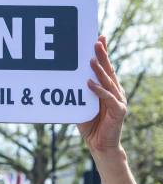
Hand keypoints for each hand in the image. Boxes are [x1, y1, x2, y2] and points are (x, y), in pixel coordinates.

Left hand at [77, 35, 126, 153]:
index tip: (98, 38)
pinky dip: (98, 90)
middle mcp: (116, 92)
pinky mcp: (119, 111)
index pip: (106, 68)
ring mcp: (119, 100)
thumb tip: (64, 80)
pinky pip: (108, 98)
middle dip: (102, 55)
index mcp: (108, 89)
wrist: (100, 145)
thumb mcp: (81, 106)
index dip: (103, 53)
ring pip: (108, 82)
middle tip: (96, 42)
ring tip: (91, 59)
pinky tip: (89, 83)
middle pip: (108, 70)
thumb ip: (77, 94)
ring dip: (99, 70)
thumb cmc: (90, 126)